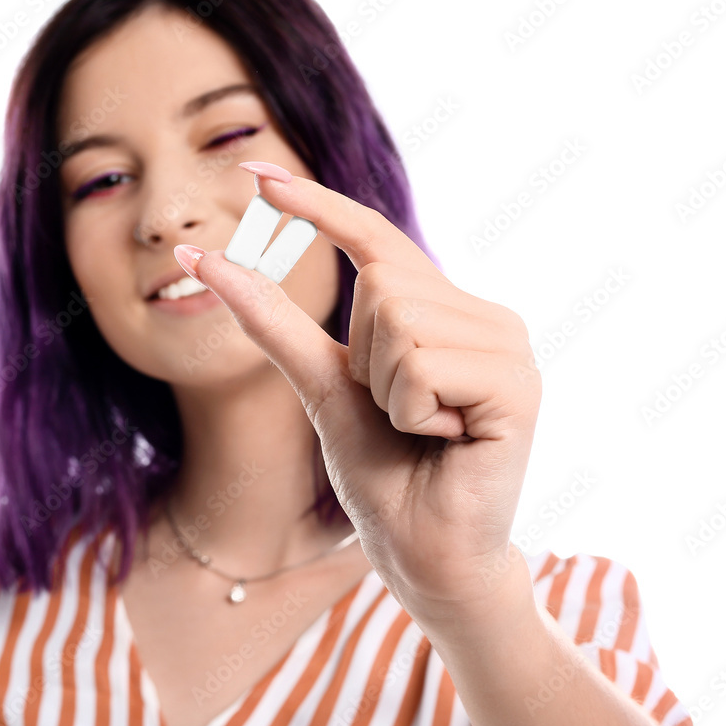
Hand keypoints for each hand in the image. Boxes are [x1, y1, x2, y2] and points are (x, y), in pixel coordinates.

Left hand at [175, 166, 541, 622]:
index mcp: (445, 310)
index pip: (376, 238)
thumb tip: (207, 259)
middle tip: (398, 414)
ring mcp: (508, 345)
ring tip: (423, 429)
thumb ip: (275, 321)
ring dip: (386, 390)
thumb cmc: (381, 472)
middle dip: (363, 359)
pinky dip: (410, 411)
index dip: (316, 205)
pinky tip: (447, 441)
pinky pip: (422, 363)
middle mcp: (484, 316)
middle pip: (381, 281)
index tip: (252, 171)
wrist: (425, 555)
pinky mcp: (518, 383)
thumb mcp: (320, 385)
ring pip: (399, 319)